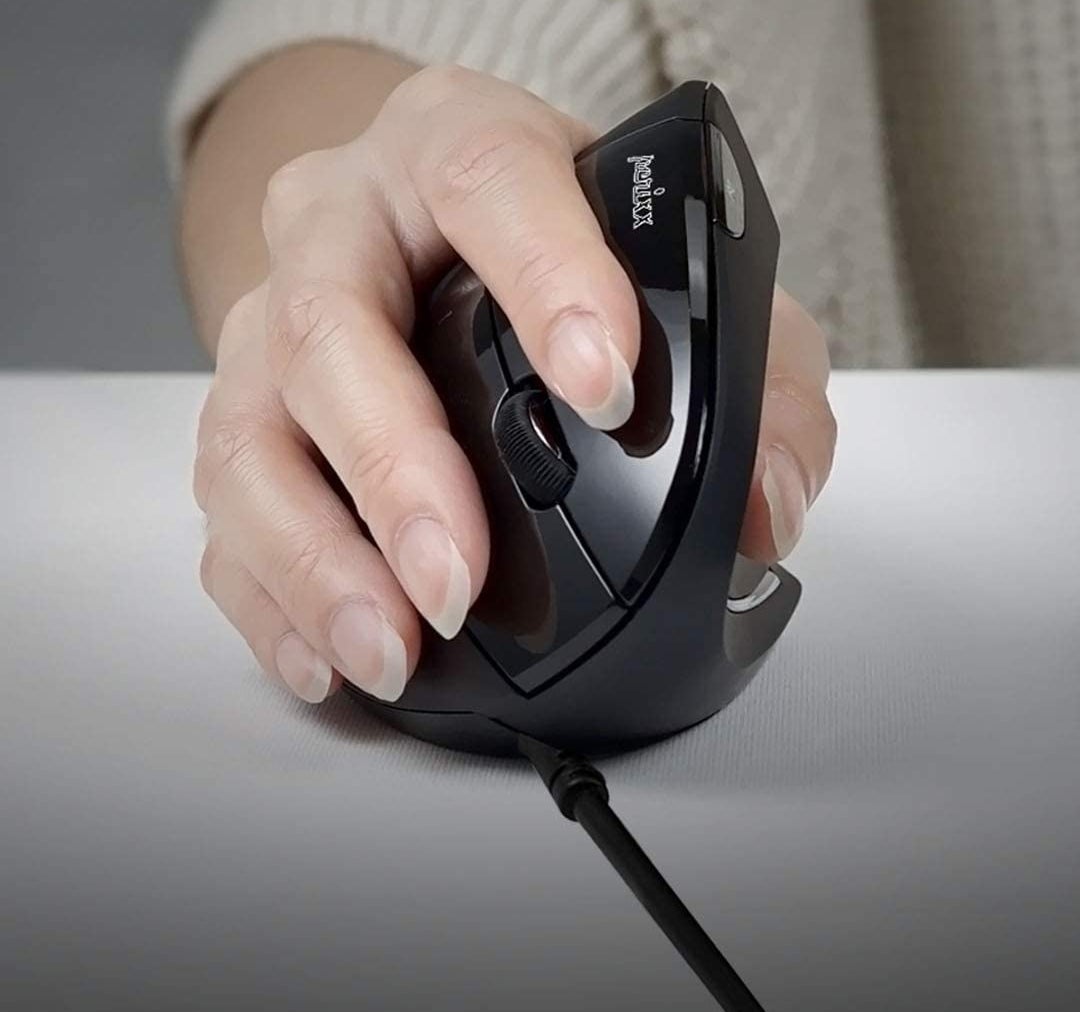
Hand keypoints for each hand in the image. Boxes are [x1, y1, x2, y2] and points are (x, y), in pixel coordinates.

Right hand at [192, 66, 835, 705]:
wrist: (420, 222)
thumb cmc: (560, 246)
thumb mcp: (686, 279)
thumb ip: (760, 384)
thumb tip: (769, 508)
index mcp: (459, 150)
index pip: (490, 184)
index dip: (546, 280)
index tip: (605, 389)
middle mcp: (344, 227)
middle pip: (330, 325)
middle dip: (395, 467)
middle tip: (460, 581)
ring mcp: (273, 321)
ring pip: (249, 431)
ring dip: (315, 557)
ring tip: (390, 648)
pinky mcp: (246, 410)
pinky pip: (224, 506)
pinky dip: (270, 593)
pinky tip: (329, 656)